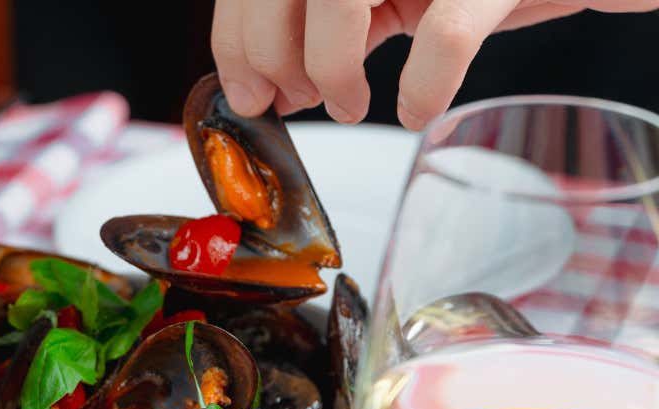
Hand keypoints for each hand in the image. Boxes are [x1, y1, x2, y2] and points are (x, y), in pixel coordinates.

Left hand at [210, 0, 658, 128]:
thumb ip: (325, 26)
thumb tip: (270, 85)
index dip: (236, 38)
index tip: (248, 92)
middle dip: (268, 53)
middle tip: (292, 99)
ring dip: (327, 66)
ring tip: (347, 105)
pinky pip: (445, 34)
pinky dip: (423, 85)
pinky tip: (416, 109)